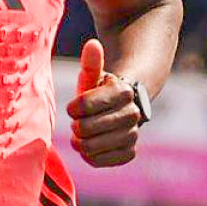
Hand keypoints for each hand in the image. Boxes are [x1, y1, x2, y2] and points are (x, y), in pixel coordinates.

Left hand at [66, 39, 142, 167]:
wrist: (119, 110)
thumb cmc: (99, 91)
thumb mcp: (93, 77)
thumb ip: (91, 63)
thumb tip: (92, 44)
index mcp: (123, 92)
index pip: (84, 106)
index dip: (73, 108)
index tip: (74, 107)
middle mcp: (133, 114)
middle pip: (85, 129)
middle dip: (76, 126)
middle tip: (79, 121)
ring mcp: (133, 135)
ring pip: (91, 147)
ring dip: (80, 141)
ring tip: (84, 133)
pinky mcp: (129, 153)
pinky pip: (99, 161)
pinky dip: (90, 155)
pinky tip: (92, 144)